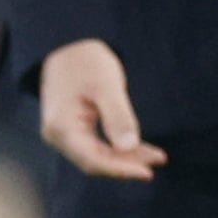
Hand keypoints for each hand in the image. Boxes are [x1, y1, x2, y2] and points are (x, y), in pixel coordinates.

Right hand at [37, 38, 163, 182]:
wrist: (67, 45)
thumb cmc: (85, 61)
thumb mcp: (106, 84)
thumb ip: (117, 115)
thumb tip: (128, 147)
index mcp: (61, 127)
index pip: (92, 160)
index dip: (121, 170)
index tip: (148, 171)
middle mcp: (58, 136)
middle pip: (96, 161)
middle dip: (128, 164)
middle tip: (159, 159)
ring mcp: (64, 134)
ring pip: (98, 156)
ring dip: (126, 158)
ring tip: (156, 156)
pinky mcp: (73, 130)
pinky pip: (97, 146)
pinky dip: (118, 149)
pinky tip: (140, 149)